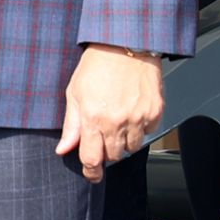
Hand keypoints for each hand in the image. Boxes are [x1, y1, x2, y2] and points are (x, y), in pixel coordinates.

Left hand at [57, 44, 163, 182]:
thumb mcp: (74, 93)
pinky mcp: (156, 111)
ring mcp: (139, 118)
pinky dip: (141, 127)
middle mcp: (117, 122)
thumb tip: (64, 149)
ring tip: (118, 118)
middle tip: (103, 133)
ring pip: (133, 147)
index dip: (91, 171)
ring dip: (125, 140)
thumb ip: (71, 126)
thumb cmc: (97, 65)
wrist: (125, 44)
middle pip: (114, 157)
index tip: (92, 174)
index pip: (92, 159)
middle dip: (107, 151)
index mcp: (93, 119)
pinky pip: (149, 132)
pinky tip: (133, 110)